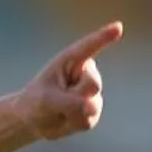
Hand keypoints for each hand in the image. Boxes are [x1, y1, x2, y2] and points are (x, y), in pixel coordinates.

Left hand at [15, 21, 123, 140]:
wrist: (33, 120)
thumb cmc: (36, 101)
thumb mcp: (46, 100)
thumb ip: (69, 102)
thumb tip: (93, 108)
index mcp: (71, 61)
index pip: (89, 47)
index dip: (104, 37)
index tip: (118, 27)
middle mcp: (86, 74)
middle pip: (92, 85)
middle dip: (75, 96)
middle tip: (55, 101)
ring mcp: (93, 93)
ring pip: (91, 105)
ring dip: (70, 113)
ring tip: (57, 110)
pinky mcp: (94, 111)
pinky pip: (87, 120)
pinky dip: (71, 123)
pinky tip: (64, 119)